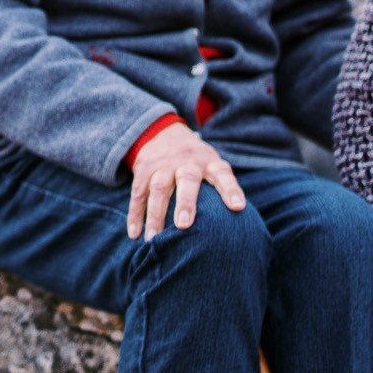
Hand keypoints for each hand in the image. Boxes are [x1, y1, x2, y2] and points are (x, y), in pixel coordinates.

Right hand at [126, 121, 244, 238]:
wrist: (163, 132)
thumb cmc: (196, 161)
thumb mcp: (212, 165)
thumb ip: (221, 187)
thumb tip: (236, 222)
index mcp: (209, 163)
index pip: (223, 175)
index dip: (231, 191)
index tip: (238, 208)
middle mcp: (186, 162)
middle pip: (187, 180)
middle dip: (185, 203)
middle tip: (184, 225)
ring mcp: (163, 165)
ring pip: (158, 189)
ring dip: (155, 215)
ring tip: (154, 239)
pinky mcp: (143, 170)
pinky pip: (138, 194)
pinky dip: (135, 215)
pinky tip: (135, 234)